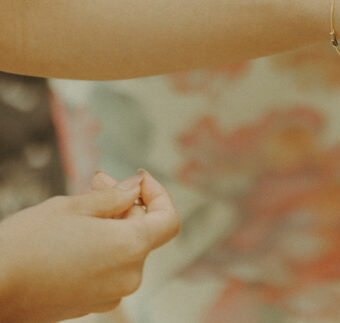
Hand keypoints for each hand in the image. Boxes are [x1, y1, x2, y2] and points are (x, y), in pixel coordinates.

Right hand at [0, 170, 180, 322]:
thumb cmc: (27, 244)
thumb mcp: (73, 207)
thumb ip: (114, 196)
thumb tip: (136, 187)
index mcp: (131, 248)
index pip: (168, 220)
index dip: (158, 193)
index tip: (138, 177)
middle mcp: (128, 277)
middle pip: (143, 231)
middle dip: (125, 203)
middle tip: (95, 181)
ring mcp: (110, 295)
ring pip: (124, 250)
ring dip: (111, 224)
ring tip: (80, 207)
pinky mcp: (90, 304)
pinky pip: (108, 269)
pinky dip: (100, 248)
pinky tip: (73, 236)